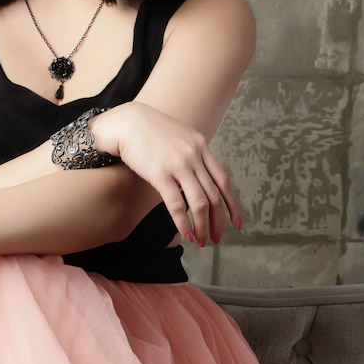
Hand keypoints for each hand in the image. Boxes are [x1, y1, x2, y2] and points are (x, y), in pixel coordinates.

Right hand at [97, 101, 242, 246]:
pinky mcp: (160, 174)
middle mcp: (194, 155)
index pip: (223, 181)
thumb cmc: (149, 133)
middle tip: (216, 239)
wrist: (126, 122)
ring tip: (201, 241)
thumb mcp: (179, 137)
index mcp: (201, 146)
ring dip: (202, 226)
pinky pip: (177, 204)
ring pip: (200, 203)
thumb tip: (198, 177)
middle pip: (214, 196)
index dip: (233, 204)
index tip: (237, 223)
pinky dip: (184, 223)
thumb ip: (191, 154)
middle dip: (218, 222)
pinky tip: (186, 234)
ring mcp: (178, 165)